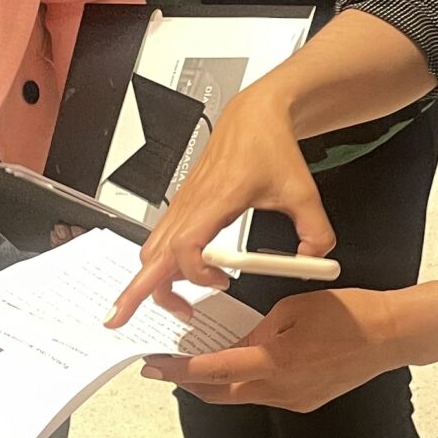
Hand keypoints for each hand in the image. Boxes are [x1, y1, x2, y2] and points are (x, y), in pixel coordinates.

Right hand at [107, 84, 332, 325]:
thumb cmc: (270, 146)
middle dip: (134, 292)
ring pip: (151, 250)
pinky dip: (159, 264)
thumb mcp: (302, 190)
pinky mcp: (183, 205)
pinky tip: (174, 278)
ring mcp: (183, 205)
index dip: (199, 273)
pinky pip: (161, 239)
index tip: (224, 282)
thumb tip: (315, 260)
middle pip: (151, 256)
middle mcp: (191, 203)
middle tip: (122, 320)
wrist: (254, 116)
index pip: (186, 246)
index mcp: (216, 199)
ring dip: (151, 281)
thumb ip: (315, 231)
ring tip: (173, 306)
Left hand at [145, 283, 437, 412]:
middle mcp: (278, 389)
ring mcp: (292, 400)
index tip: (154, 365)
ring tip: (202, 362)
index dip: (177, 370)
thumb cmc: (347, 314)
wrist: (388, 336)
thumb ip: (257, 329)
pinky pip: (265, 394)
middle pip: (219, 393)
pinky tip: (246, 363)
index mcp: (271, 363)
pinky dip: (247, 381)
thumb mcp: (290, 309)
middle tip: (167, 367)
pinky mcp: (304, 402)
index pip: (210, 371)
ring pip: (241, 395)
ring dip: (218, 381)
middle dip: (189, 381)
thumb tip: (238, 341)